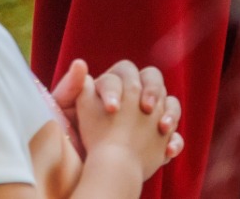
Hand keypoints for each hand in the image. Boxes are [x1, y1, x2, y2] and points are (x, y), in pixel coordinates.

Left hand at [77, 61, 184, 182]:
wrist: (79, 175)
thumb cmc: (67, 140)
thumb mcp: (64, 112)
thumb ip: (70, 88)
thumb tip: (81, 64)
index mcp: (112, 86)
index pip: (123, 73)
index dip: (119, 88)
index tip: (112, 109)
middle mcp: (133, 99)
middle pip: (153, 79)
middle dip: (153, 91)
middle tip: (146, 108)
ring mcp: (147, 120)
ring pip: (170, 104)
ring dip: (171, 113)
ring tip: (163, 129)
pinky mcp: (156, 142)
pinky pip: (174, 137)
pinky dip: (175, 142)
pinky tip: (168, 152)